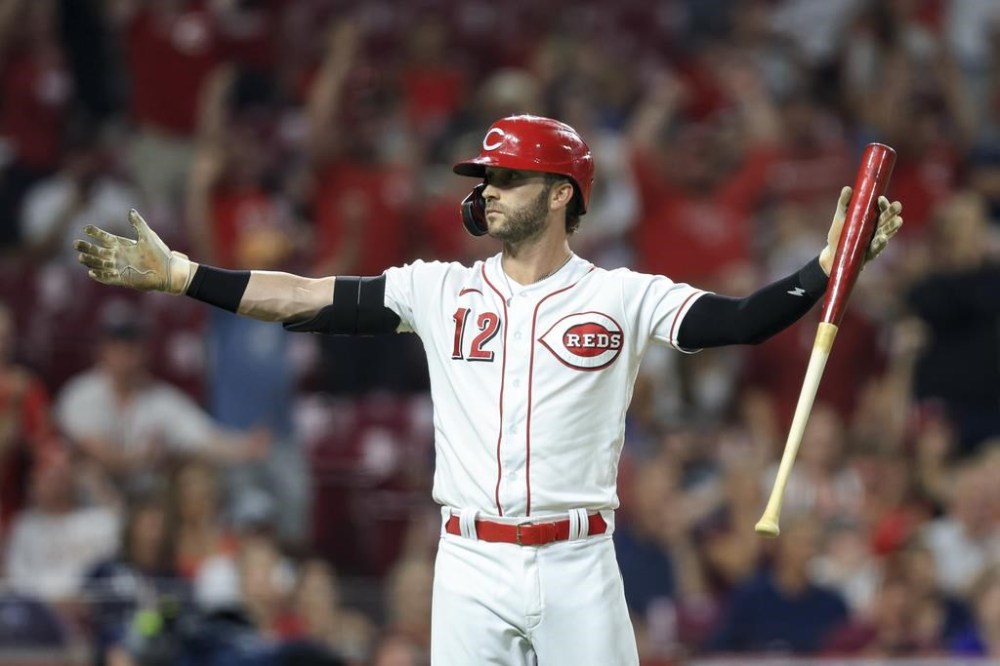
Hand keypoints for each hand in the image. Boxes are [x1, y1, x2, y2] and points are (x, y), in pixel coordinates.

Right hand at [75, 209, 194, 293]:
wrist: (169, 271)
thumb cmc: (160, 253)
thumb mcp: (148, 236)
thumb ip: (138, 224)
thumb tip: (130, 211)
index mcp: (123, 245)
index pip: (105, 238)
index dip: (95, 233)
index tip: (86, 228)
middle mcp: (118, 256)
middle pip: (98, 251)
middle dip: (87, 247)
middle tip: (76, 244)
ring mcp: (120, 268)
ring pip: (100, 264)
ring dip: (90, 261)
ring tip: (81, 257)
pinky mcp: (123, 279)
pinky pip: (108, 278)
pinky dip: (100, 276)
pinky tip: (92, 273)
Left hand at [819, 186, 903, 274]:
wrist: (833, 254)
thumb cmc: (840, 233)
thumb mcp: (840, 217)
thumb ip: (844, 204)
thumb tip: (848, 188)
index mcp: (871, 218)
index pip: (881, 209)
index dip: (883, 204)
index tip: (880, 199)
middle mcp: (877, 228)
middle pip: (887, 219)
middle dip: (892, 213)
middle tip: (897, 206)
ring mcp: (875, 241)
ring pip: (886, 232)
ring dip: (892, 227)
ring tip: (898, 221)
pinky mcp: (871, 253)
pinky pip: (877, 248)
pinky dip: (880, 243)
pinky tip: (883, 238)